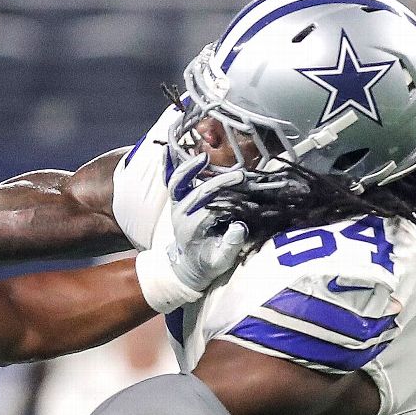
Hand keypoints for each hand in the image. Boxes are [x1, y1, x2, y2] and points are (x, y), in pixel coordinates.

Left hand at [166, 153, 249, 290]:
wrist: (188, 266)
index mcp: (192, 229)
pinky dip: (168, 165)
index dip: (229, 201)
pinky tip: (169, 148)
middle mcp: (181, 215)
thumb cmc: (208, 263)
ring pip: (178, 183)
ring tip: (204, 157)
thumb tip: (239, 227)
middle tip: (241, 176)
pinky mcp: (175, 199)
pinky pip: (170, 180)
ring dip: (190, 168)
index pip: (212, 210)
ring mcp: (176, 205)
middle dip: (220, 183)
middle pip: (200, 193)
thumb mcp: (221, 261)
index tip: (247, 195)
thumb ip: (230, 246)